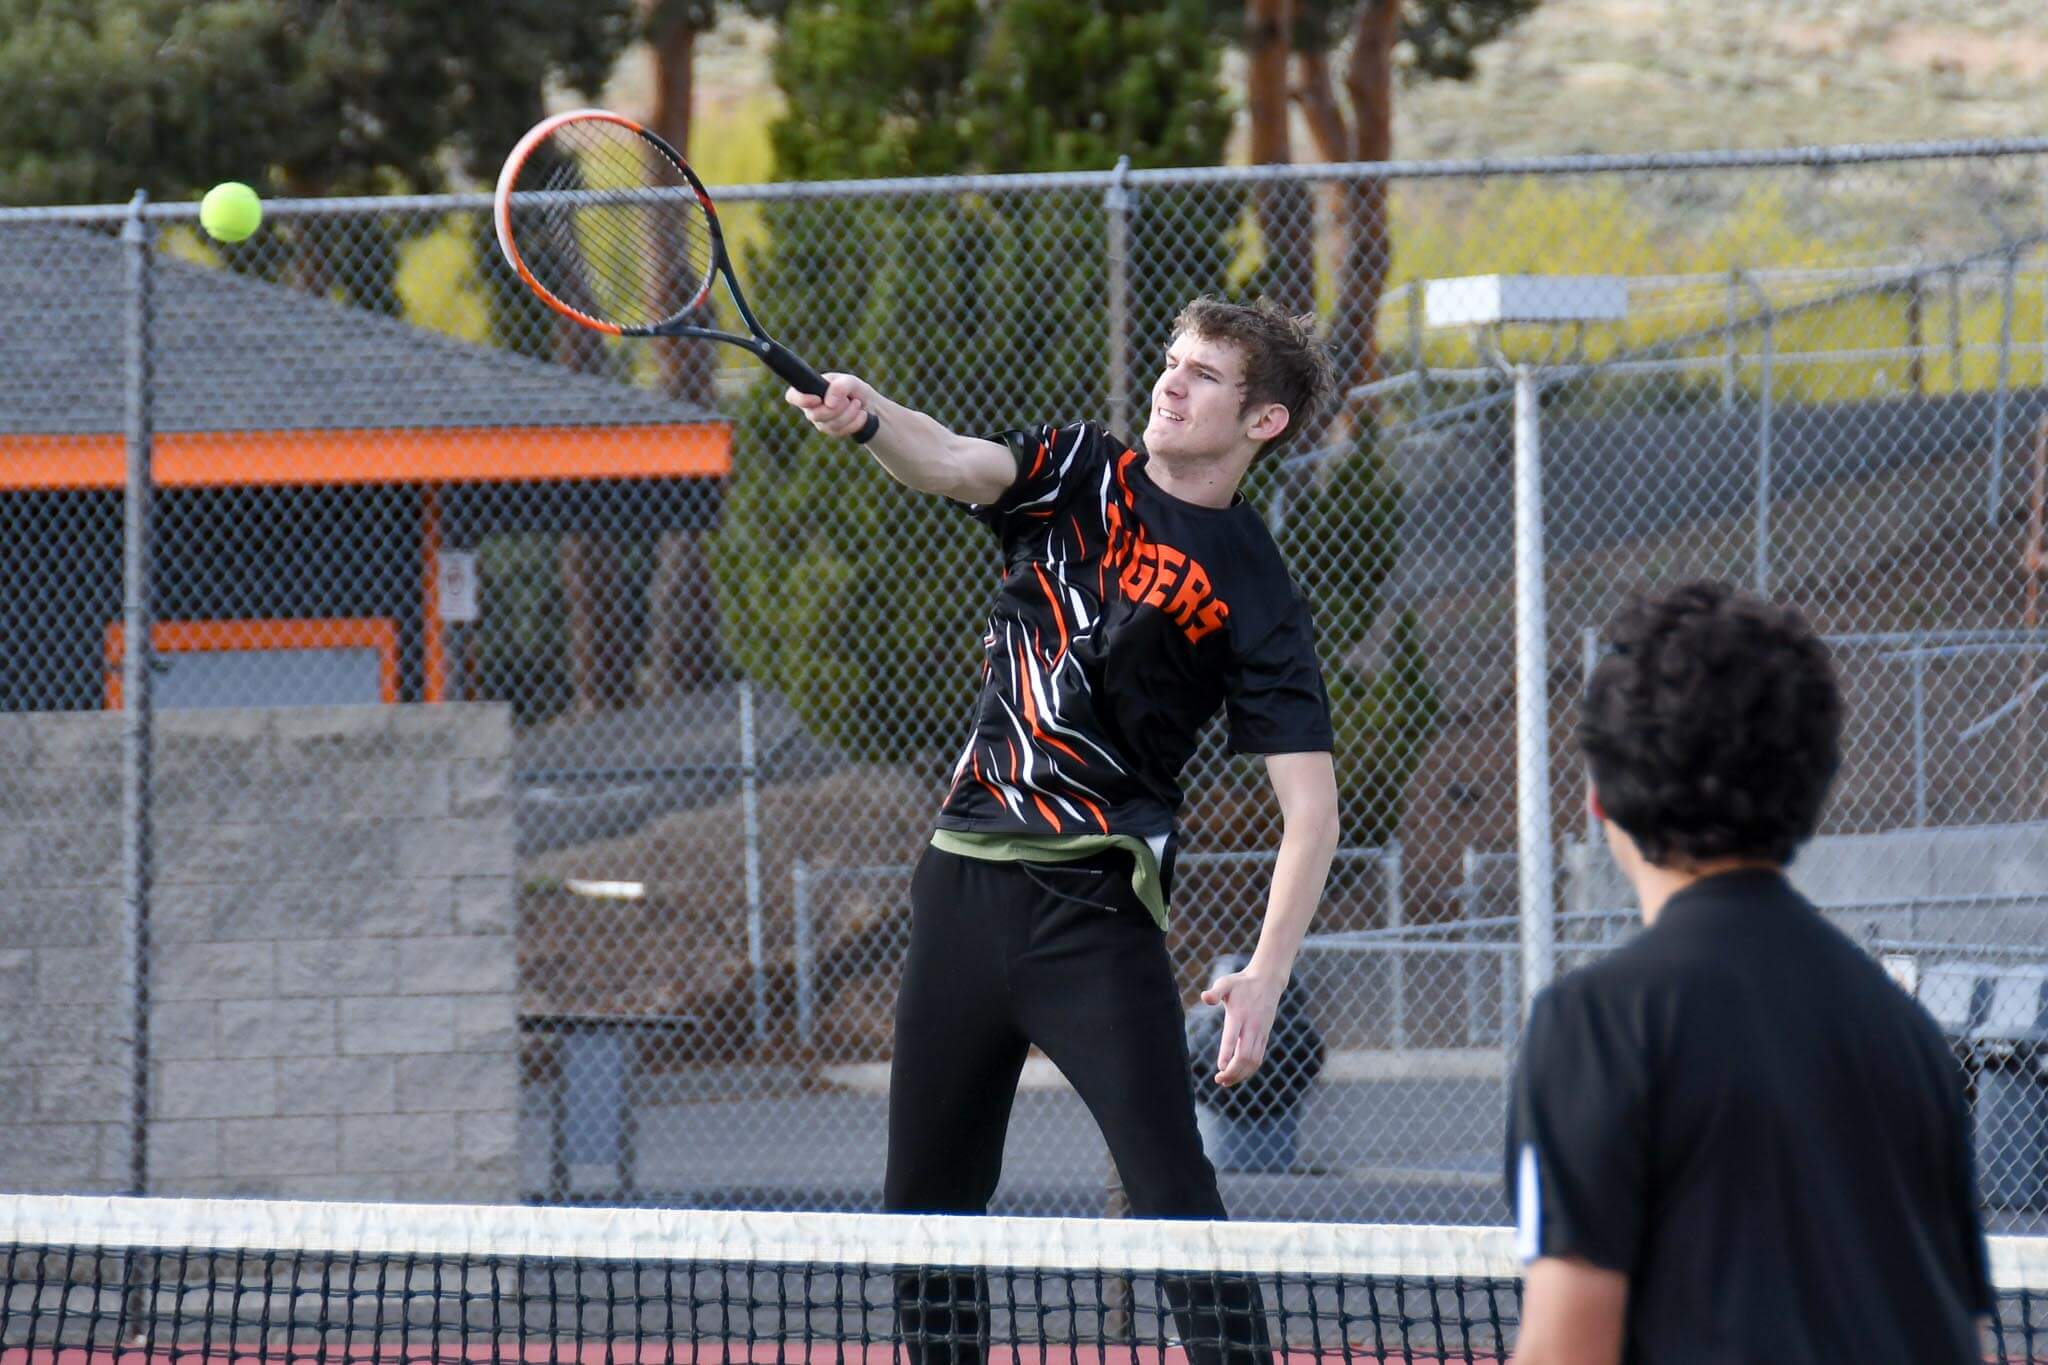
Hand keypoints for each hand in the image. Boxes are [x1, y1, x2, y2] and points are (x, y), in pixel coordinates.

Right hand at [786, 373, 874, 439]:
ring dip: (848, 414)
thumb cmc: (854, 389)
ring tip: (857, 404)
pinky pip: (840, 432)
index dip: (801, 400)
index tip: (818, 399)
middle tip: (848, 400)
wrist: (868, 405)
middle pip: (814, 415)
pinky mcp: (832, 432)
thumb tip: (829, 403)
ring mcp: (820, 421)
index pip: (793, 396)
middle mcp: (812, 407)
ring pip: (829, 425)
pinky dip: (855, 422)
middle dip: (835, 408)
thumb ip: (840, 387)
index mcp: (811, 389)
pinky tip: (861, 414)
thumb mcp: (850, 382)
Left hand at [1201, 964, 1285, 1086]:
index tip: (1219, 1068)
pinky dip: (1249, 1070)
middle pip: (1245, 1056)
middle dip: (1232, 1072)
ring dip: (1240, 1075)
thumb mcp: (1226, 982)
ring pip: (1253, 1060)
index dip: (1227, 1054)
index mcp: (1240, 1015)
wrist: (1268, 981)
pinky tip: (1237, 1075)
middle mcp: (1252, 1026)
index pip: (1233, 1038)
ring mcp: (1261, 1032)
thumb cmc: (1241, 983)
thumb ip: (1215, 991)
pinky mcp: (1265, 1036)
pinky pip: (1259, 1057)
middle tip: (1218, 1080)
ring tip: (1225, 1082)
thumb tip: (1205, 997)